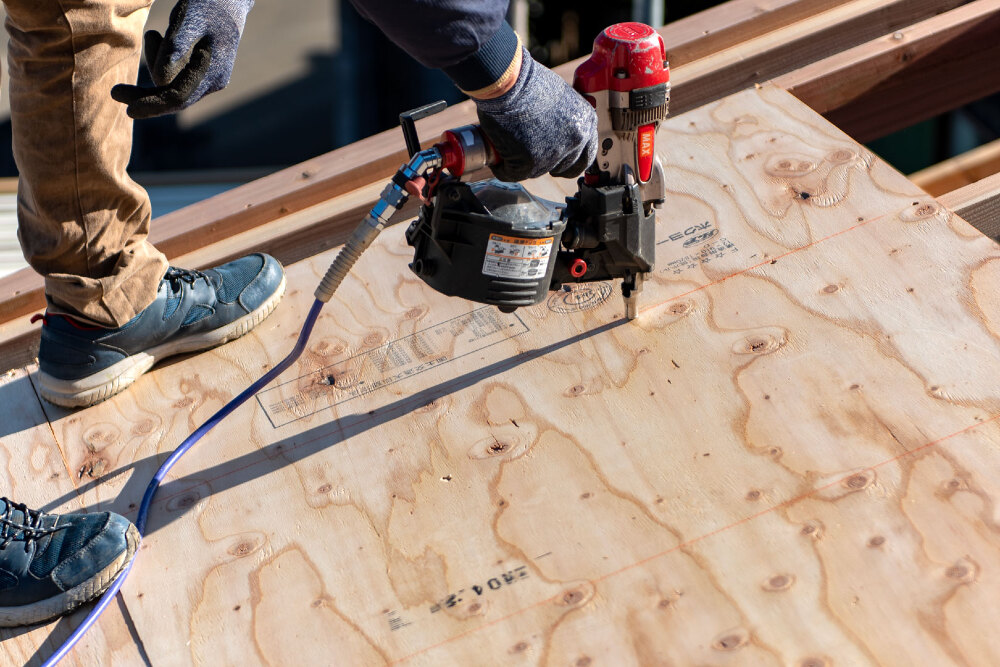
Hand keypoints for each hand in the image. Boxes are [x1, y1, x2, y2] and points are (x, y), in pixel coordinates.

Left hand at [111, 0, 252, 118]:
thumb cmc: (207, 5)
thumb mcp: (189, 21)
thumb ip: (175, 49)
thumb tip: (160, 79)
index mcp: (213, 73)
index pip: (179, 97)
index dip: (153, 104)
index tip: (129, 109)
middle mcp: (214, 81)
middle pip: (175, 98)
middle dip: (146, 97)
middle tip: (115, 93)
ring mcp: (210, 78)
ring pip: (173, 86)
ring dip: (154, 66)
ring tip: (153, 34)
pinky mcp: (202, 71)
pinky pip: (176, 76)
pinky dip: (160, 62)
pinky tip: (157, 36)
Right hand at [474, 49, 597, 181]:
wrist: (509, 82)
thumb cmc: (529, 81)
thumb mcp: (561, 98)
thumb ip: (565, 119)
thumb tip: (557, 133)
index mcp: (586, 123)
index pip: (586, 156)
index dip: (570, 160)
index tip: (560, 160)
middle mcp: (575, 142)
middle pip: (563, 168)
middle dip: (547, 164)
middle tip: (531, 155)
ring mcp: (553, 155)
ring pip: (537, 171)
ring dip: (523, 164)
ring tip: (510, 148)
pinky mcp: (529, 163)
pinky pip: (513, 173)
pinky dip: (503, 168)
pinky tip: (497, 158)